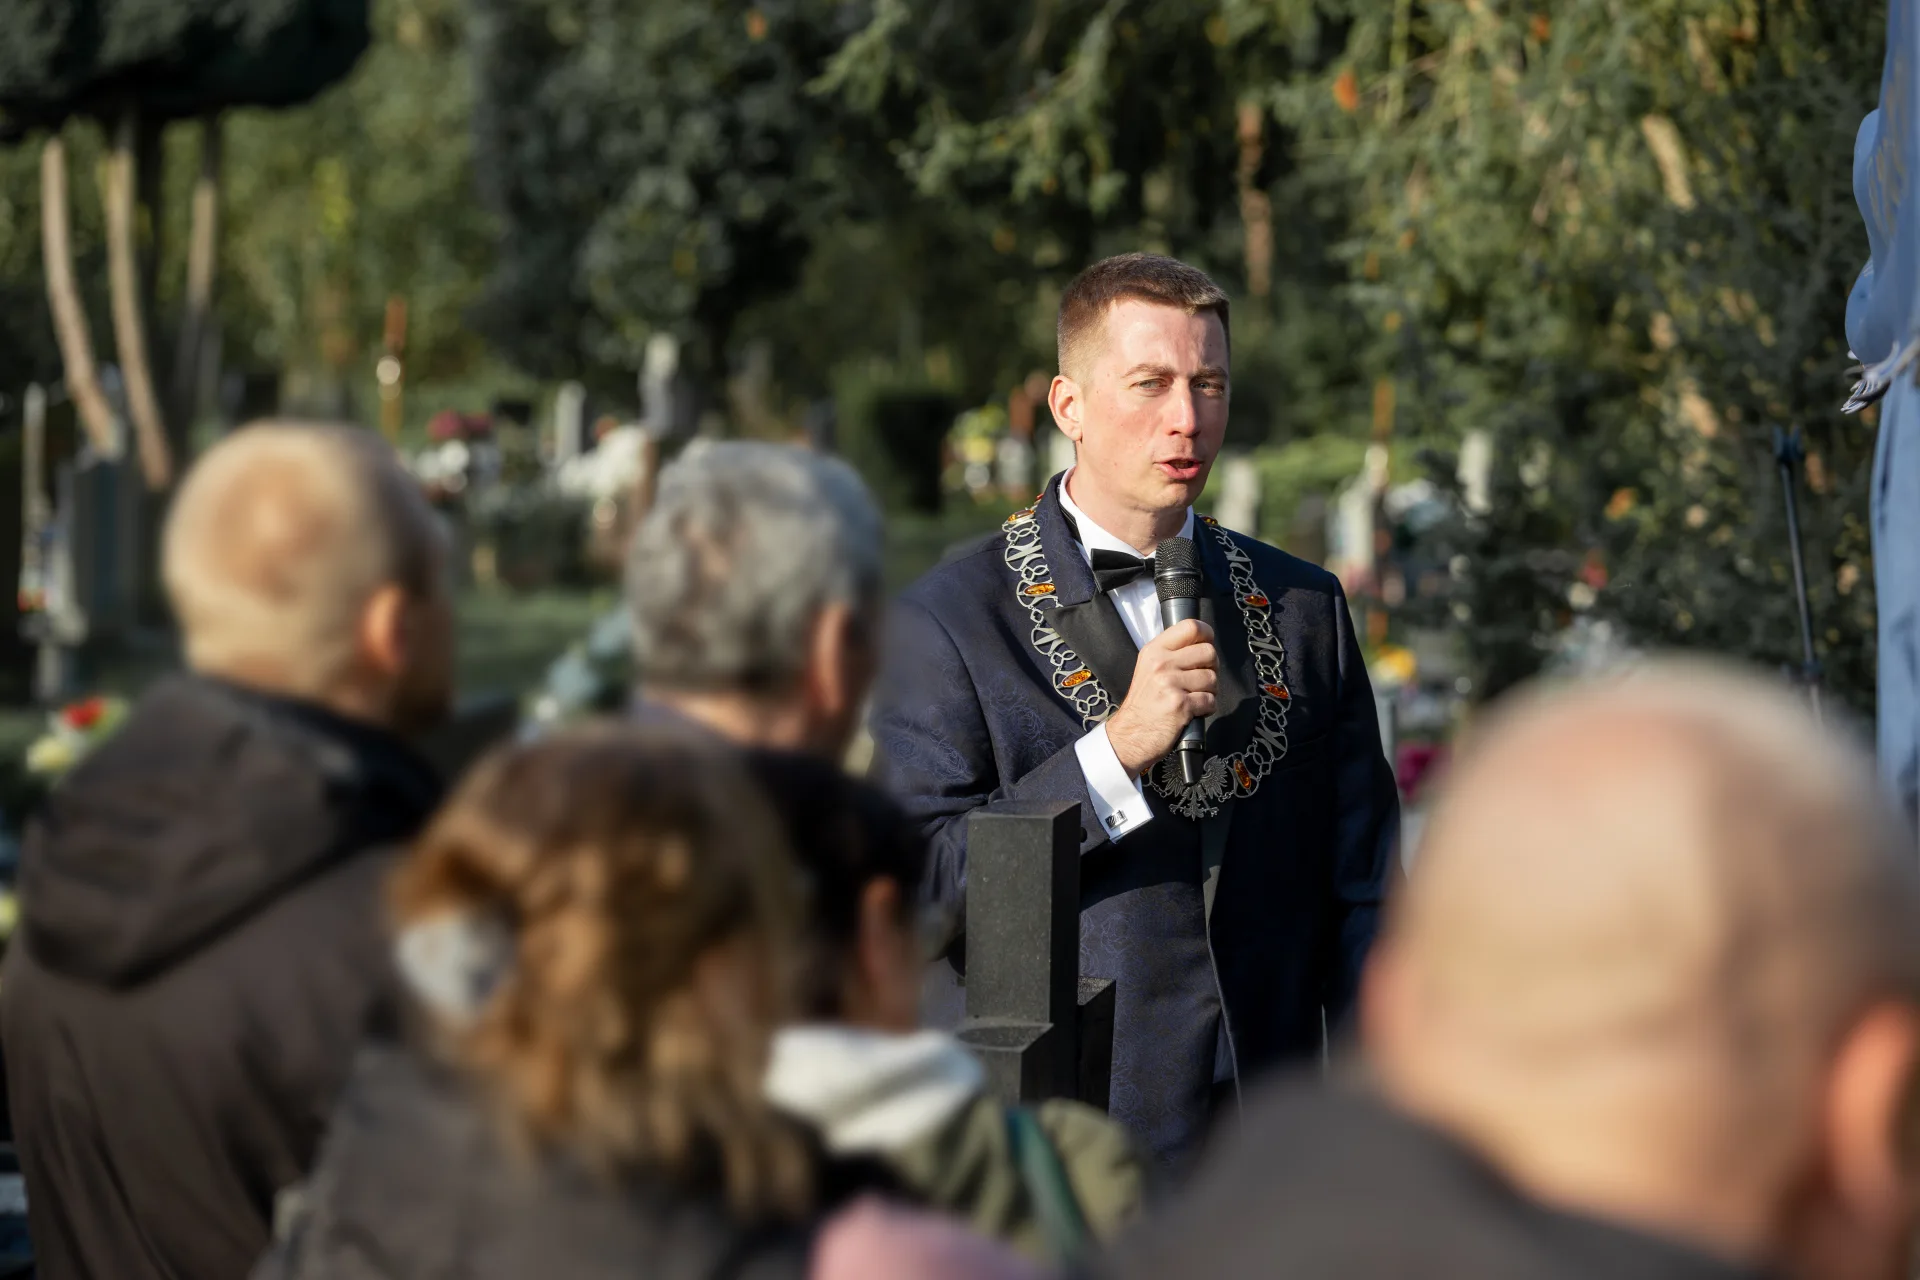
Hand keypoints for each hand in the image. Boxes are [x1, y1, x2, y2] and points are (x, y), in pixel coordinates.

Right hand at [1105, 619, 1216, 778]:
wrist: (1130, 735)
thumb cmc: (1144, 703)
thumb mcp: (1149, 668)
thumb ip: (1171, 653)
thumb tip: (1203, 642)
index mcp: (1154, 651)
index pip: (1191, 626)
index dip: (1207, 635)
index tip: (1206, 645)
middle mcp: (1161, 664)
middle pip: (1208, 652)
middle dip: (1211, 668)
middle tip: (1199, 680)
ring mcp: (1170, 684)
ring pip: (1212, 679)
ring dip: (1209, 691)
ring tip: (1193, 698)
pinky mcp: (1180, 705)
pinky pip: (1210, 700)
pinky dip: (1206, 708)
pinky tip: (1192, 711)